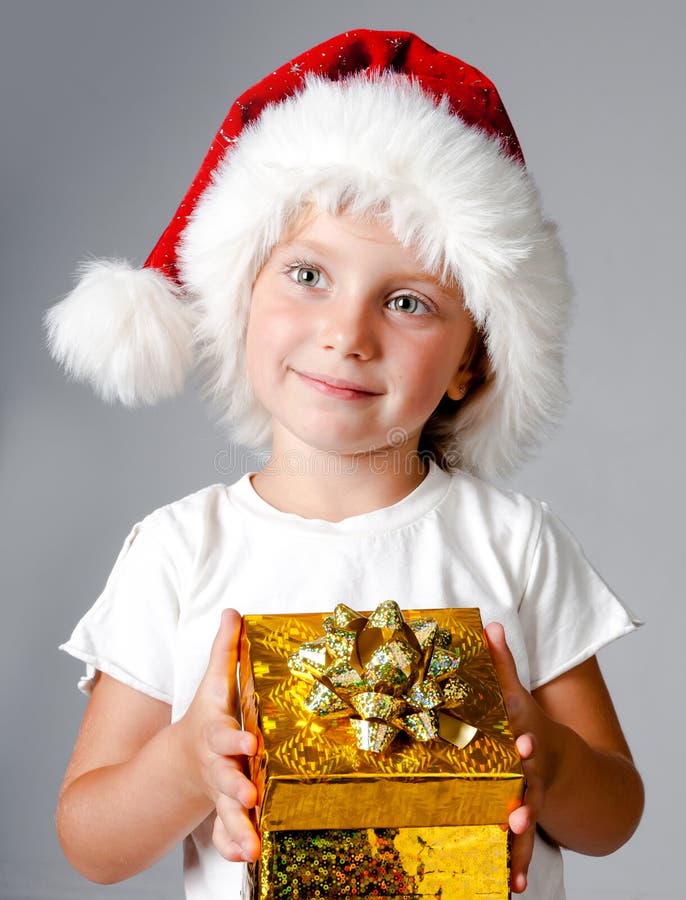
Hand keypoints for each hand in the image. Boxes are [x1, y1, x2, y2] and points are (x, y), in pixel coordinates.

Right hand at [177, 608, 259, 861]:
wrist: (183, 761)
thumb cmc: (208, 718)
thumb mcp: (214, 686)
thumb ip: (224, 652)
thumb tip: (232, 610)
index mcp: (216, 735)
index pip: (225, 735)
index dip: (236, 739)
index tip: (252, 743)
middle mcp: (217, 767)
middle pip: (226, 778)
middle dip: (237, 789)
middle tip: (250, 797)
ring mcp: (219, 794)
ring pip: (228, 815)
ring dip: (239, 829)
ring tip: (254, 847)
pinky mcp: (225, 815)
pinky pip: (228, 835)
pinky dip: (235, 846)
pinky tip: (248, 858)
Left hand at [485, 622, 554, 894]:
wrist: (565, 765)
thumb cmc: (527, 724)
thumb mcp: (517, 693)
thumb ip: (501, 663)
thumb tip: (490, 623)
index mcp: (526, 736)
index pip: (526, 734)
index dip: (525, 738)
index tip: (526, 743)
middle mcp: (531, 770)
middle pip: (529, 783)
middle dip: (525, 796)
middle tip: (518, 813)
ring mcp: (531, 798)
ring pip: (528, 820)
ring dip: (522, 838)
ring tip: (516, 857)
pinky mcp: (524, 821)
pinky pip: (520, 846)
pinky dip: (518, 866)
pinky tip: (514, 886)